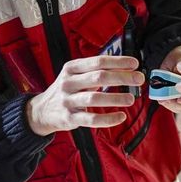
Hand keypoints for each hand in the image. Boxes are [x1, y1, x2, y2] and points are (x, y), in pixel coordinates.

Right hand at [26, 56, 140, 135]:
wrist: (41, 111)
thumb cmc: (66, 90)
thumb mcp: (74, 75)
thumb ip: (95, 70)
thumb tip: (125, 67)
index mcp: (71, 68)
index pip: (98, 61)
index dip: (118, 61)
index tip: (135, 63)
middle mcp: (68, 82)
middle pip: (99, 77)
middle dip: (122, 77)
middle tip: (139, 79)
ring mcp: (68, 101)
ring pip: (94, 98)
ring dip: (116, 98)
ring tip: (131, 99)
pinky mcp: (69, 118)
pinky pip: (91, 119)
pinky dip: (108, 119)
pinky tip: (121, 117)